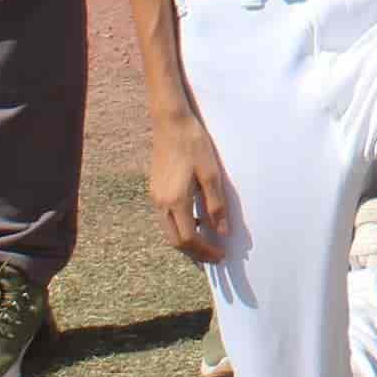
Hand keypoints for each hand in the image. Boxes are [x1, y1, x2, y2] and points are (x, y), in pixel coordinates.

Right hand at [148, 110, 235, 261]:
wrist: (170, 123)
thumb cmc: (194, 145)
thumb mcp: (211, 174)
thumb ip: (216, 205)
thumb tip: (221, 231)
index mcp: (176, 201)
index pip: (189, 239)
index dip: (205, 251)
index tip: (220, 254)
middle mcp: (161, 204)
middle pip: (175, 241)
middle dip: (194, 252)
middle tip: (214, 254)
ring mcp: (155, 197)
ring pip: (168, 231)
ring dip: (186, 240)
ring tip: (207, 240)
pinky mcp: (155, 190)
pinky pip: (166, 218)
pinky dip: (180, 226)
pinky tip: (196, 219)